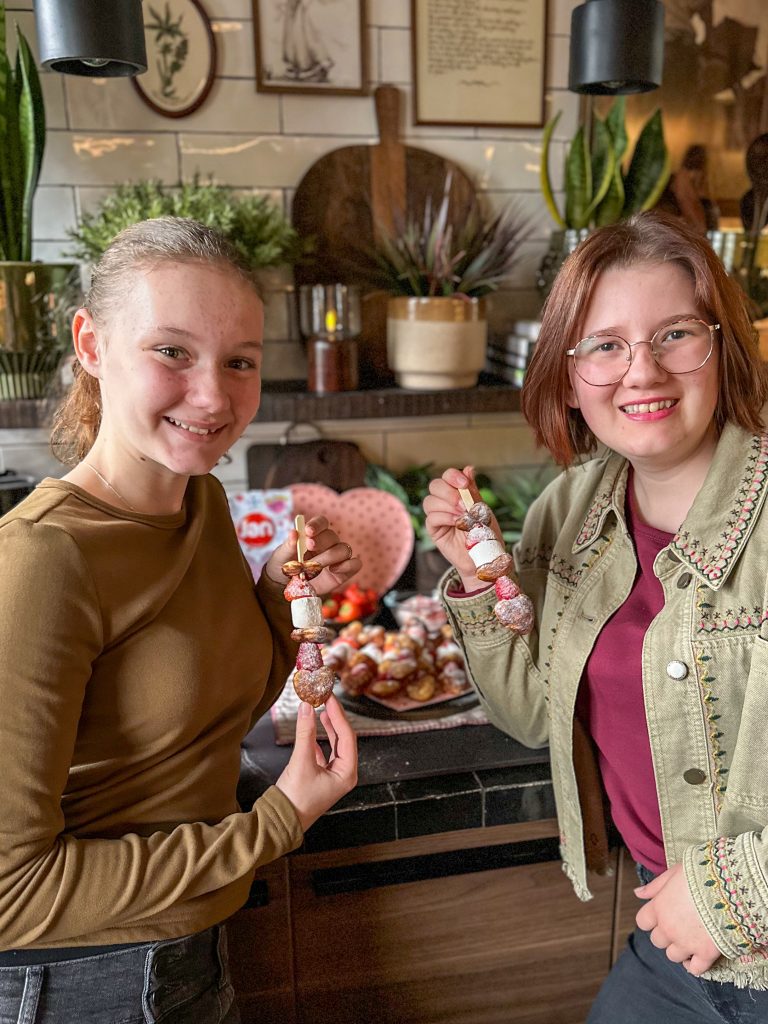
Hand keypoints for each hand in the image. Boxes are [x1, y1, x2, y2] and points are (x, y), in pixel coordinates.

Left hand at [264, 514, 361, 595]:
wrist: (287, 588)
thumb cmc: (284, 566)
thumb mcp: (281, 556)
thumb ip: (288, 546)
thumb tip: (293, 532)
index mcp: (313, 534)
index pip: (321, 522)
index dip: (317, 524)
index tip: (308, 531)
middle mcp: (328, 543)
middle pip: (332, 536)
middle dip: (321, 541)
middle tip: (309, 547)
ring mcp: (337, 558)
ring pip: (343, 549)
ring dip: (329, 556)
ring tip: (313, 566)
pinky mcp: (343, 572)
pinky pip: (355, 564)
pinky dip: (348, 565)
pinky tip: (333, 570)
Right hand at [275, 695, 357, 831]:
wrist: (281, 822)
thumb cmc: (295, 799)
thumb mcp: (301, 761)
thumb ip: (304, 732)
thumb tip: (306, 707)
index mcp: (347, 773)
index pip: (347, 735)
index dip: (338, 714)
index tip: (330, 698)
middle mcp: (344, 774)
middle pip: (344, 739)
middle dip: (335, 719)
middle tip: (326, 700)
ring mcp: (333, 776)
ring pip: (335, 745)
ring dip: (328, 728)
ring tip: (322, 710)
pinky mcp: (321, 777)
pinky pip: (325, 753)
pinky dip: (319, 740)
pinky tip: (313, 730)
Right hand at [422, 465, 500, 591]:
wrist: (484, 558)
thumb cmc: (485, 534)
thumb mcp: (483, 509)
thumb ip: (473, 491)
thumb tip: (469, 469)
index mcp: (458, 493)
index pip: (448, 476)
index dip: (453, 476)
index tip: (464, 484)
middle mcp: (445, 502)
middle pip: (435, 485)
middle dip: (449, 492)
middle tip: (463, 504)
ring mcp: (438, 516)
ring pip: (430, 501)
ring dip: (447, 506)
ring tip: (462, 516)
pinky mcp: (434, 530)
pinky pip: (431, 518)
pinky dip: (444, 518)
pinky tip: (456, 523)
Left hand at [635, 863, 720, 974]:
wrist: (728, 888)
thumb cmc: (699, 875)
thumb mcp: (673, 873)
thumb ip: (654, 886)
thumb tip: (637, 893)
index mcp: (658, 908)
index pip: (642, 922)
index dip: (650, 920)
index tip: (660, 915)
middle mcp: (668, 928)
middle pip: (657, 941)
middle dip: (665, 934)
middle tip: (678, 925)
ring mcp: (686, 943)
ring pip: (673, 956)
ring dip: (679, 949)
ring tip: (689, 938)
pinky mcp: (706, 953)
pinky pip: (695, 969)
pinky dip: (694, 965)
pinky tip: (697, 957)